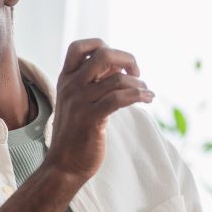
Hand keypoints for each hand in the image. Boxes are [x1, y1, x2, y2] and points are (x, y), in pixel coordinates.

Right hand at [44, 39, 152, 180]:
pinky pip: (121, 98)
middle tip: (136, 74)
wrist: (64, 165)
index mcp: (65, 80)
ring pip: (118, 79)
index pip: (79, 47)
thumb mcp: (78, 102)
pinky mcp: (91, 119)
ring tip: (147, 93)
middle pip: (103, 55)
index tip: (116, 64)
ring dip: (140, 84)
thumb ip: (93, 83)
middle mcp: (70, 87)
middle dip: (127, 59)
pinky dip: (140, 96)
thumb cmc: (75, 134)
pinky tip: (147, 100)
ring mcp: (79, 102)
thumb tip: (120, 67)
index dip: (102, 46)